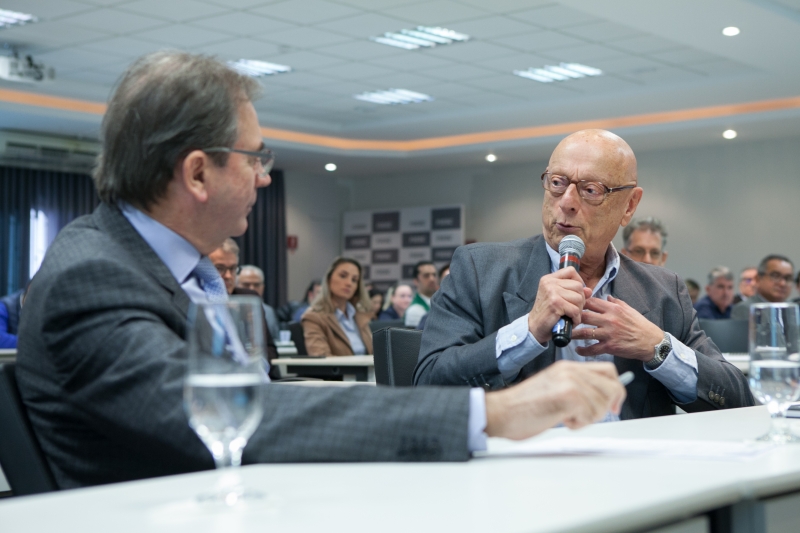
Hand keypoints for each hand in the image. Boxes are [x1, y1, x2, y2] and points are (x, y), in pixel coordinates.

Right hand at [484, 361, 625, 438]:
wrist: (502, 411)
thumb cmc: (524, 406)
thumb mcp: (554, 388)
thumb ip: (577, 388)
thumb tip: (604, 400)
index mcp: (568, 367)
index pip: (608, 370)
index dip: (616, 389)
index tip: (613, 405)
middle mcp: (571, 370)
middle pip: (612, 387)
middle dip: (606, 407)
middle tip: (587, 416)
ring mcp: (570, 382)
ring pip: (602, 405)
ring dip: (588, 418)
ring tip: (566, 416)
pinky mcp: (568, 397)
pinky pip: (590, 415)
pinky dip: (578, 424)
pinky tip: (562, 419)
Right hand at [527, 267, 585, 343]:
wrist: (534, 327)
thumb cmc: (547, 313)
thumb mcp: (558, 298)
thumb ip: (573, 291)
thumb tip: (589, 290)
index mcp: (549, 279)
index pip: (571, 271)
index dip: (578, 281)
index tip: (575, 293)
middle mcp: (549, 283)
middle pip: (578, 286)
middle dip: (580, 300)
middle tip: (572, 309)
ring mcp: (552, 292)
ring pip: (579, 298)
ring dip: (578, 310)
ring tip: (570, 315)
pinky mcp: (555, 304)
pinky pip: (576, 310)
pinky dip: (576, 319)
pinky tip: (570, 321)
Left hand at [571, 295, 663, 360]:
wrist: (651, 342)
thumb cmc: (640, 325)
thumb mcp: (630, 309)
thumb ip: (616, 302)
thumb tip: (606, 296)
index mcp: (614, 309)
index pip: (591, 302)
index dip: (579, 303)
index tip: (572, 305)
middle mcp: (610, 320)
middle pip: (584, 316)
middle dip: (572, 318)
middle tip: (565, 320)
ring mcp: (609, 334)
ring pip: (585, 333)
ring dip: (573, 334)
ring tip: (566, 334)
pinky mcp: (610, 347)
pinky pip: (592, 349)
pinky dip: (583, 350)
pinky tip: (578, 350)